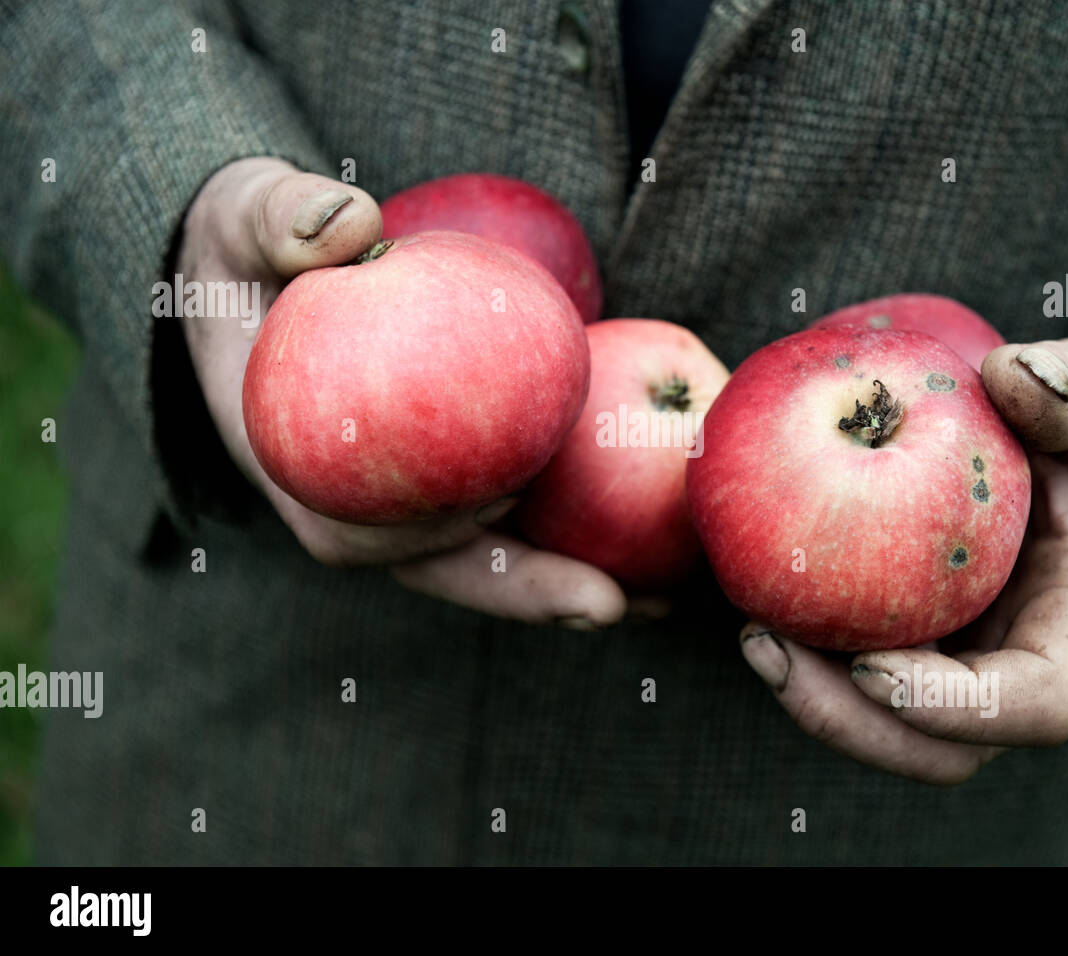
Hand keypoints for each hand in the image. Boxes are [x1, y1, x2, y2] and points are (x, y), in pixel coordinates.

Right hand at [177, 157, 624, 627]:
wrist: (266, 271)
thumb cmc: (252, 249)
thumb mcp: (246, 217)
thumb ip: (282, 216)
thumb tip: (351, 223)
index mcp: (301, 472)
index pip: (356, 535)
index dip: (426, 544)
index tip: (497, 521)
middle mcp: (363, 504)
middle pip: (448, 565)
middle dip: (527, 592)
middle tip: (610, 606)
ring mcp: (418, 494)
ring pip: (499, 553)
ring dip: (576, 580)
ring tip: (663, 599)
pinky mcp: (464, 470)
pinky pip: (529, 502)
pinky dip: (588, 523)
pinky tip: (664, 526)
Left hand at [738, 338, 1067, 782]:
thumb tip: (1012, 376)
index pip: (1037, 701)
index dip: (953, 705)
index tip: (874, 667)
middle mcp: (1023, 660)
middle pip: (943, 744)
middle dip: (852, 720)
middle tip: (769, 649)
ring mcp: (971, 658)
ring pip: (892, 723)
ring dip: (816, 693)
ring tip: (753, 630)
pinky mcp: (927, 636)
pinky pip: (865, 666)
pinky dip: (814, 647)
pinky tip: (761, 593)